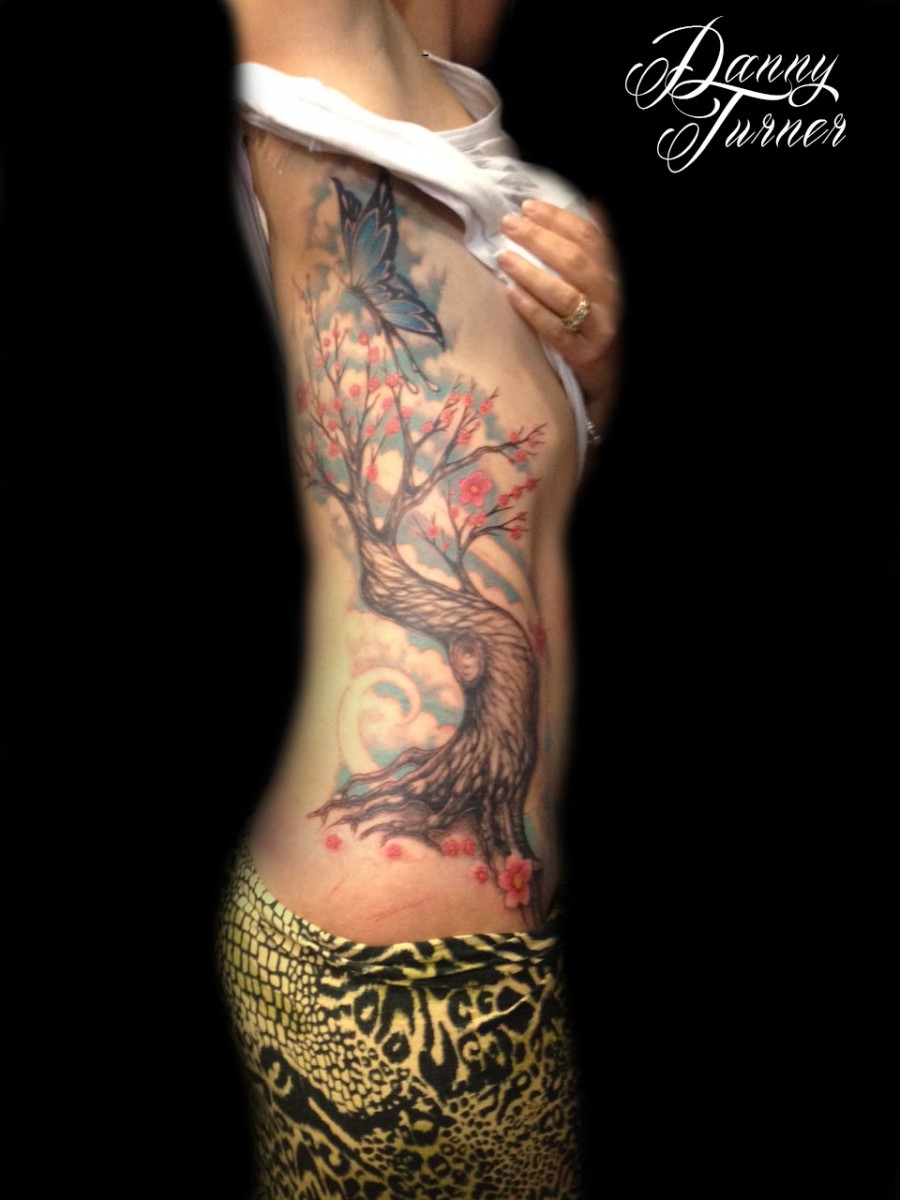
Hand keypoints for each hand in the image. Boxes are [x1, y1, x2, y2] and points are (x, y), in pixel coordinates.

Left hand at [498, 199, 621, 443]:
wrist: (620, 378)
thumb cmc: (610, 323)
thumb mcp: (613, 282)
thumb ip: (603, 248)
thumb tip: (592, 204)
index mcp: (620, 275)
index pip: (590, 238)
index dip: (558, 219)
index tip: (528, 207)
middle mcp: (615, 298)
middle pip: (575, 261)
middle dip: (538, 239)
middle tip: (508, 225)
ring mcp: (601, 328)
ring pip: (564, 294)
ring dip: (530, 273)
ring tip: (503, 258)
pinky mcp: (585, 356)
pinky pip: (554, 329)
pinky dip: (531, 309)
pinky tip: (511, 294)